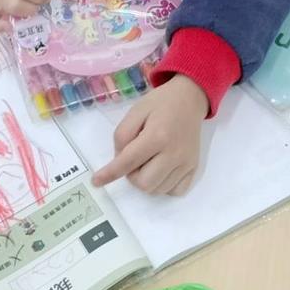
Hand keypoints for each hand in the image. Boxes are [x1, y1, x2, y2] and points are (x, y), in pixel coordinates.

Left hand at [92, 75, 207, 194]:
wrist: (189, 98)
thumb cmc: (160, 103)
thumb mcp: (136, 111)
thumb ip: (122, 135)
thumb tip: (119, 160)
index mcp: (157, 136)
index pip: (128, 162)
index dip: (110, 173)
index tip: (96, 181)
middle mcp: (173, 153)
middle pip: (144, 183)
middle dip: (132, 175)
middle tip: (134, 158)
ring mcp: (186, 163)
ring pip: (158, 190)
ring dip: (146, 180)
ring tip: (148, 160)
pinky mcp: (193, 167)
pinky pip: (175, 191)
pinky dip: (163, 185)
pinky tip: (161, 169)